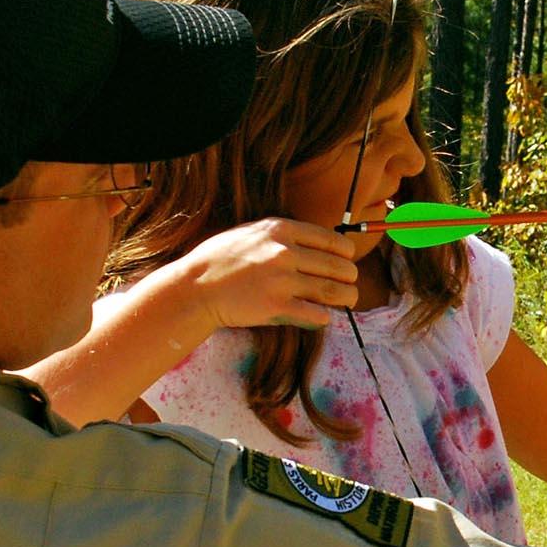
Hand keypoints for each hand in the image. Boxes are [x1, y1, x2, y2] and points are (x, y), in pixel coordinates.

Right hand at [173, 218, 360, 331]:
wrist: (196, 287)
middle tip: (350, 283)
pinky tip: (323, 315)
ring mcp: (282, 280)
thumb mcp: (252, 233)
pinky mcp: (276, 306)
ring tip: (349, 299)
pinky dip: (325, 316)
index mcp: (282, 230)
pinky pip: (316, 314)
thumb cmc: (221, 259)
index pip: (331, 240)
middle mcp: (285, 253)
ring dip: (347, 297)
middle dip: (350, 277)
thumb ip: (283, 236)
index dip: (346, 252)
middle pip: (338, 267)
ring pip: (333, 291)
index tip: (348, 260)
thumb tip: (314, 245)